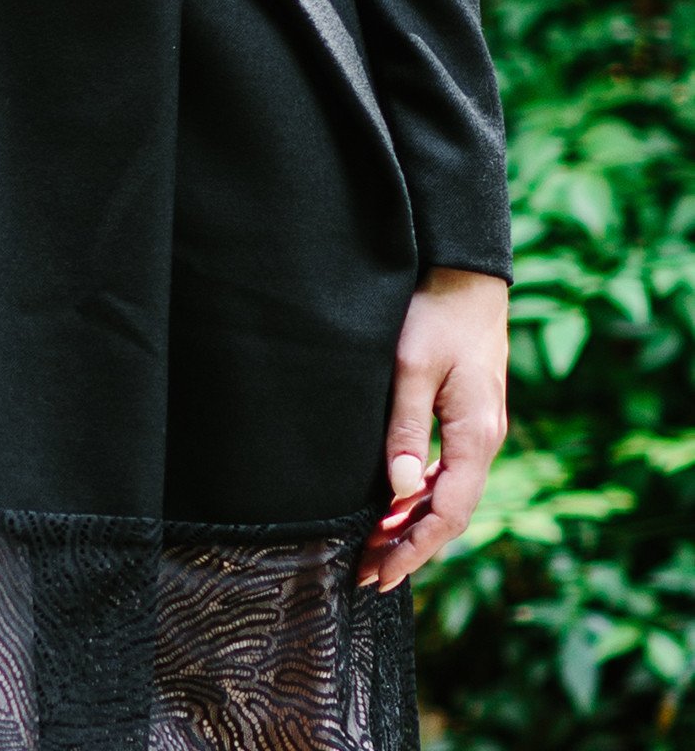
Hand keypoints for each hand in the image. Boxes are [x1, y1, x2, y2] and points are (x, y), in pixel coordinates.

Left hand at [356, 265, 508, 591]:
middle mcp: (484, 441)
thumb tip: (399, 491)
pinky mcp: (470, 418)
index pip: (447, 514)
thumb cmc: (436, 315)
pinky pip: (449, 472)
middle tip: (368, 575)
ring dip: (414, 524)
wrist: (466, 276)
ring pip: (450, 495)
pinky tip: (395, 504)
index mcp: (475, 435)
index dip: (413, 549)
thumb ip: (405, 428)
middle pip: (450, 514)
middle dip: (410, 548)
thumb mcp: (412, 367)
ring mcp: (480, 430)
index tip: (379, 574)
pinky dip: (422, 496)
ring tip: (374, 550)